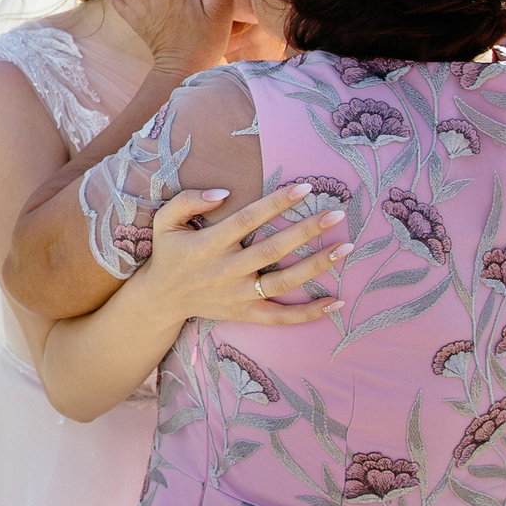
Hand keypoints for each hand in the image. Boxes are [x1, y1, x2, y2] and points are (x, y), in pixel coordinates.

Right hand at [127, 182, 352, 329]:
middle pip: (273, 249)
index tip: (305, 188)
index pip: (248, 219)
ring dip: (316, 266)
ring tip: (344, 248)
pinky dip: (309, 313)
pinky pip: (281, 317)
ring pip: (283, 282)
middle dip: (307, 230)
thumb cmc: (169, 253)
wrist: (161, 298)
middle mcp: (225, 270)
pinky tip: (337, 302)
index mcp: (208, 244)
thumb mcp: (165, 221)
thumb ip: (188, 200)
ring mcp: (238, 295)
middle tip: (337, 214)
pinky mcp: (245, 314)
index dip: (277, 203)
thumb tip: (224, 193)